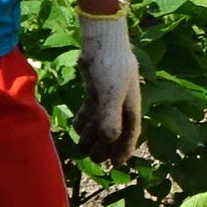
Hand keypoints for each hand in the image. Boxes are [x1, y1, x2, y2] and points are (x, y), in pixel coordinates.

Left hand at [76, 11, 141, 162]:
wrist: (102, 41)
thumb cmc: (110, 65)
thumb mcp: (111, 92)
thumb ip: (111, 116)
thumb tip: (111, 139)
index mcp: (130, 106)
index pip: (130, 133)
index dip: (124, 150)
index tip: (115, 165)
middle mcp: (121, 103)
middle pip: (114, 131)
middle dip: (105, 146)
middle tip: (93, 159)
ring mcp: (108, 96)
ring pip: (101, 121)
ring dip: (92, 135)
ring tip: (80, 148)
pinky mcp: (97, 88)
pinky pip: (92, 110)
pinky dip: (84, 120)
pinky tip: (76, 127)